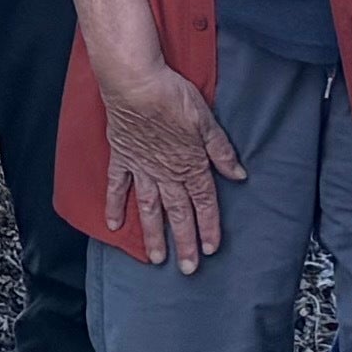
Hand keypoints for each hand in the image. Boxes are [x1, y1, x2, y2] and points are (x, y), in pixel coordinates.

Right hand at [100, 57, 246, 269]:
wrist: (136, 84)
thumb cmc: (172, 96)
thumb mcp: (206, 122)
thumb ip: (220, 151)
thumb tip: (238, 174)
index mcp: (190, 164)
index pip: (204, 202)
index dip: (209, 226)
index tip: (211, 249)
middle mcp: (166, 173)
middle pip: (178, 213)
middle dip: (184, 242)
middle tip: (187, 268)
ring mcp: (142, 168)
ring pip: (150, 208)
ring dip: (154, 234)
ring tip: (157, 257)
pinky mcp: (122, 157)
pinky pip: (118, 186)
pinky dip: (115, 206)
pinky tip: (113, 225)